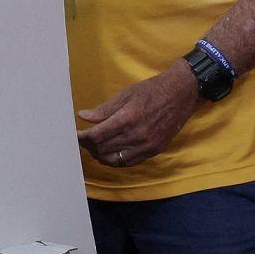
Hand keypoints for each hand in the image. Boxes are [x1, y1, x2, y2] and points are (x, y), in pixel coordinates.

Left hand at [77, 62, 199, 167]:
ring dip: (101, 155)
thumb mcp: (125, 95)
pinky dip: (117, 160)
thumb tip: (82, 116)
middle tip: (82, 139)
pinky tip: (110, 152)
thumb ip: (103, 109)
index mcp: (128, 118)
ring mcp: (148, 145)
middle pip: (103, 149)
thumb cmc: (151, 91)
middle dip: (89, 146)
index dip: (82, 137)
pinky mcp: (155, 150)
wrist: (181, 94)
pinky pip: (130, 162)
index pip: (97, 135)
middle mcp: (138, 135)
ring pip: (115, 160)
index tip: (74, 135)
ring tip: (94, 147)